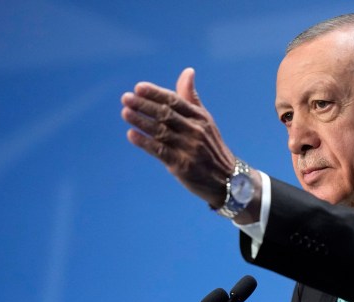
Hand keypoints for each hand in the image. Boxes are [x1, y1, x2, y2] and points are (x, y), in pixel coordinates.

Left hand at [121, 67, 233, 208]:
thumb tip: (188, 71)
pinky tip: (132, 134)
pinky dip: (145, 143)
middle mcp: (195, 131)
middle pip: (166, 114)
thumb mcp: (205, 120)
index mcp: (199, 117)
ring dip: (141, 121)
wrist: (227, 179)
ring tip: (125, 112)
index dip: (156, 93)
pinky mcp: (183, 166)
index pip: (175, 101)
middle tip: (126, 98)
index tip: (138, 87)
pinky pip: (160, 151)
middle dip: (144, 105)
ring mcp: (189, 148)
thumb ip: (191, 98)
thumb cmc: (211, 146)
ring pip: (160, 132)